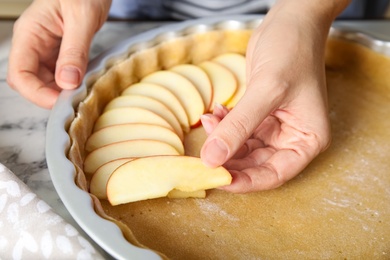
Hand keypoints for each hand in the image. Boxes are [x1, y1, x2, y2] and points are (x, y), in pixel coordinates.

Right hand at [7, 0, 110, 108]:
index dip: (36, 93)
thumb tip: (68, 82)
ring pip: (45, 82)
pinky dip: (70, 84)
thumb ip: (74, 50)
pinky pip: (60, 76)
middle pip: (30, 82)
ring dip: (60, 92)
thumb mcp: (82, 18)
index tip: (60, 101)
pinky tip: (84, 85)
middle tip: (74, 102)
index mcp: (30, 34)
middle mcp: (34, 45)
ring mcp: (47, 51)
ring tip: (81, 94)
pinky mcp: (61, 54)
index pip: (19, 74)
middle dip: (49, 96)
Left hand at [200, 0, 349, 192]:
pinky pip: (237, 129)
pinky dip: (223, 125)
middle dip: (229, 160)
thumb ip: (239, 126)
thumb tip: (212, 159)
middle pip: (256, 163)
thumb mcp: (267, 89)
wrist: (290, 21)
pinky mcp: (259, 114)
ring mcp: (275, 126)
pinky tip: (213, 115)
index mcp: (307, 139)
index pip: (275, 173)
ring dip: (222, 140)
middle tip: (203, 157)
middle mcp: (292, 137)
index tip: (219, 181)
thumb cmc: (293, 50)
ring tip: (207, 124)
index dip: (247, 181)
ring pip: (243, 147)